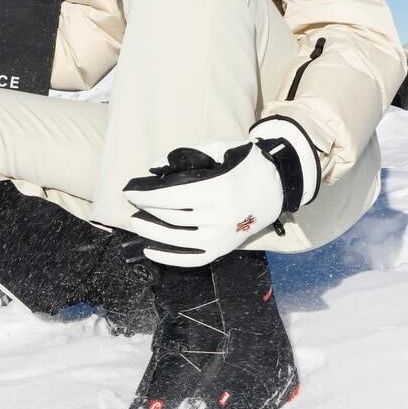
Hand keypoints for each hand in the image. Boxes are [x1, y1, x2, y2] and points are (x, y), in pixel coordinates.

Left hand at [120, 138, 286, 267]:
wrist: (277, 186)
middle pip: (171, 217)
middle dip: (147, 210)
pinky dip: (168, 258)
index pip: (170, 197)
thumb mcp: (219, 148)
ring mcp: (221, 237)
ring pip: (176, 240)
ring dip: (151, 232)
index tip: (129, 192)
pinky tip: (150, 250)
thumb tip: (154, 167)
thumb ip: (187, 155)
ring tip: (136, 223)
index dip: (146, 196)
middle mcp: (218, 217)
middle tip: (132, 204)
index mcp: (217, 189)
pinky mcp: (224, 249)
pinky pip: (192, 259)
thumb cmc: (246, 163)